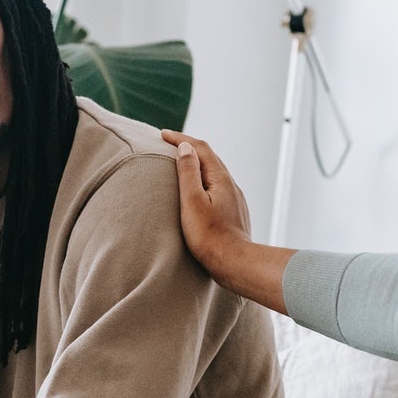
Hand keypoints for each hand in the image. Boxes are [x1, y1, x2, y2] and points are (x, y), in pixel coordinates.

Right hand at [161, 130, 294, 312]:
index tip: (162, 134)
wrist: (235, 264)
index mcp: (220, 178)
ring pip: (215, 172)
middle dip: (189, 147)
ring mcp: (235, 198)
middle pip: (209, 157)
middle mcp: (231, 184)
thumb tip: (185, 147)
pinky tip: (199, 188)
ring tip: (181, 162)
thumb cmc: (209, 237)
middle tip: (169, 143)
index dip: (180, 138)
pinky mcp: (234, 211)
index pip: (200, 148)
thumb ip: (188, 173)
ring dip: (197, 163)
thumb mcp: (192, 202)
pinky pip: (218, 186)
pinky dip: (204, 178)